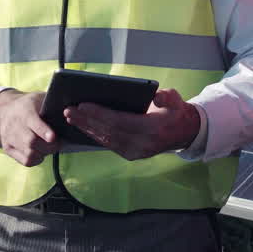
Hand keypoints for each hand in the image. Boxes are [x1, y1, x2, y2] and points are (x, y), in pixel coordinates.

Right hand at [0, 89, 59, 166]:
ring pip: (29, 154)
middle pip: (31, 142)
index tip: (53, 137)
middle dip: (49, 146)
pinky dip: (36, 159)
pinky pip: (25, 161)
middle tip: (58, 143)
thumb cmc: (29, 104)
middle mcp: (15, 125)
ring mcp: (9, 138)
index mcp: (25, 111)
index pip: (33, 123)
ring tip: (49, 147)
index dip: (44, 131)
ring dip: (44, 153)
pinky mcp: (7, 149)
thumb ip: (52, 105)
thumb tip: (71, 111)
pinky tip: (40, 152)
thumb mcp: (39, 98)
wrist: (5, 110)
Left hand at [64, 88, 200, 160]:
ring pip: (106, 140)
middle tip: (68, 111)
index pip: (120, 121)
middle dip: (87, 121)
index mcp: (153, 129)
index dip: (100, 113)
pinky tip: (82, 127)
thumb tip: (155, 95)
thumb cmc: (175, 111)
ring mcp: (136, 152)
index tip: (82, 105)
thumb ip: (166, 97)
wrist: (183, 133)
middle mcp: (142, 144)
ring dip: (86, 128)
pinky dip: (94, 135)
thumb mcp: (175, 99)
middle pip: (108, 131)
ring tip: (70, 117)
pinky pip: (109, 145)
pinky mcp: (131, 155)